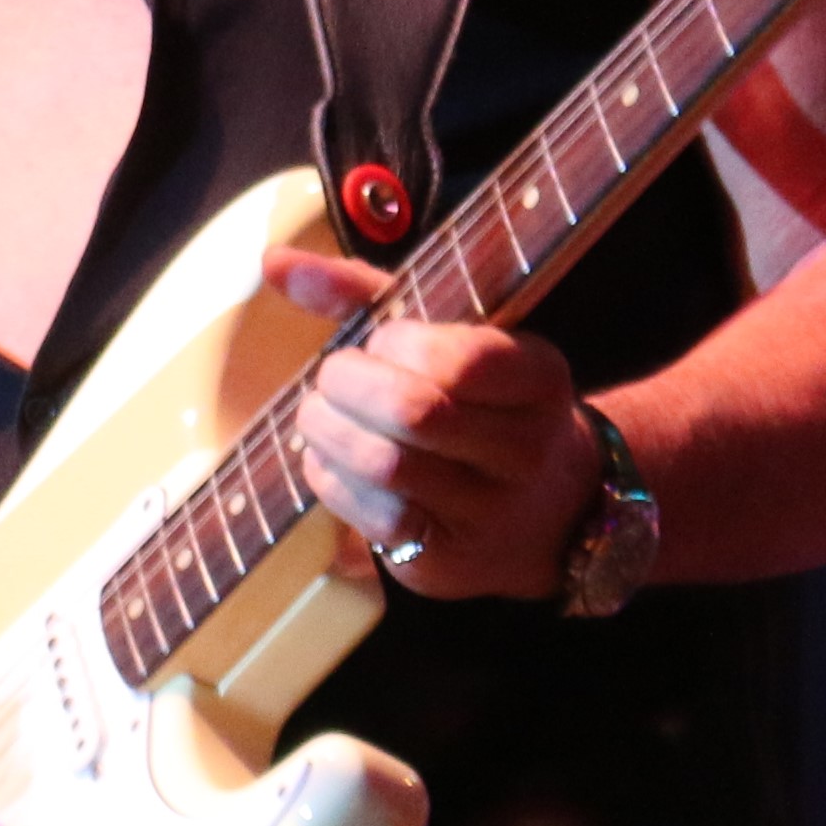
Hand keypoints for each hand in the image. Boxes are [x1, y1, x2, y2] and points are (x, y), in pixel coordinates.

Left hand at [269, 246, 604, 603]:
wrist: (549, 513)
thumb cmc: (478, 404)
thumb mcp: (449, 338)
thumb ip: (365, 296)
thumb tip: (276, 266)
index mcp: (538, 378)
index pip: (463, 358)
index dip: (397, 345)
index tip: (378, 343)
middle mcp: (526, 449)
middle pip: (416, 413)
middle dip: (349, 386)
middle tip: (332, 378)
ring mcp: (490, 511)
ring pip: (386, 466)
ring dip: (329, 432)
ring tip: (319, 416)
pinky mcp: (449, 559)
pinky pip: (372, 517)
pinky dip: (332, 480)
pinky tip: (333, 462)